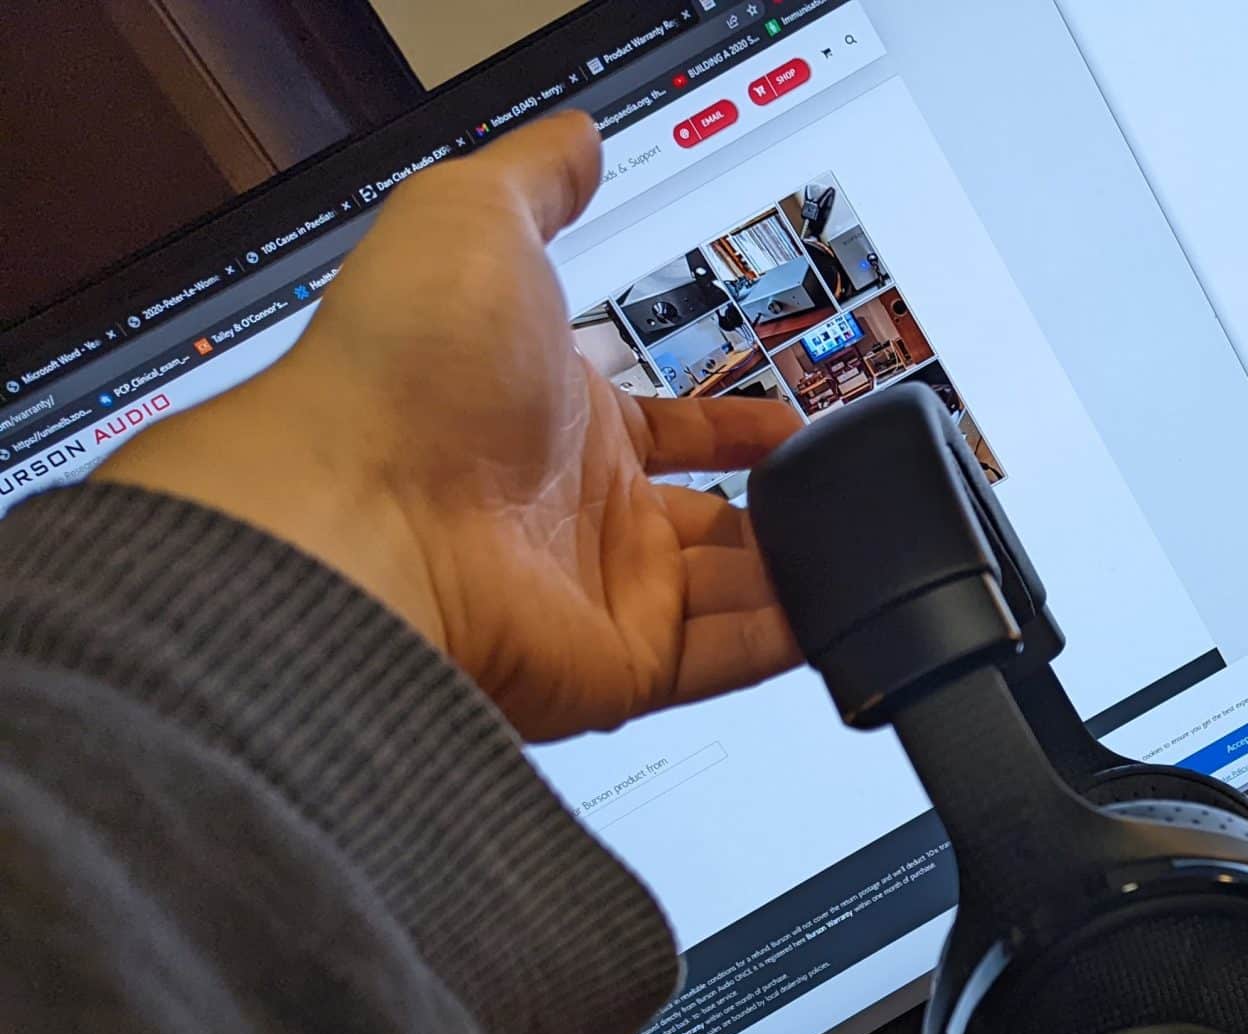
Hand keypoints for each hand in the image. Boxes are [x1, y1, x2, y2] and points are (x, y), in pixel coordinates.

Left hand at [101, 114, 804, 740]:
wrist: (366, 515)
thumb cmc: (401, 371)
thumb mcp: (471, 219)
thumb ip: (539, 179)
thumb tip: (577, 140)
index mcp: (552, 417)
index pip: (670, 430)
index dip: (736, 426)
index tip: (794, 417)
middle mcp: (579, 511)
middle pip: (710, 520)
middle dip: (782, 507)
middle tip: (846, 490)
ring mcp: (604, 593)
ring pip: (737, 591)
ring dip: (801, 568)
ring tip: (869, 540)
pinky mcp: (626, 668)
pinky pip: (733, 661)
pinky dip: (793, 638)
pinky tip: (842, 604)